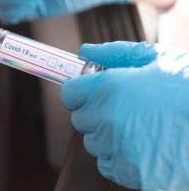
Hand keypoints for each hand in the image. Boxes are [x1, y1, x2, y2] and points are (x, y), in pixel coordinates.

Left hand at [61, 41, 188, 189]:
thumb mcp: (156, 59)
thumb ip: (114, 54)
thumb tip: (85, 51)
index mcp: (109, 89)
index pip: (69, 93)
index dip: (81, 91)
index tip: (93, 91)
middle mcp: (107, 120)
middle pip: (80, 119)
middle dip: (95, 112)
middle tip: (125, 107)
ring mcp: (117, 149)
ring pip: (94, 143)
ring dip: (107, 135)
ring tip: (140, 127)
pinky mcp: (130, 173)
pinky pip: (108, 164)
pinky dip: (119, 157)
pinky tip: (144, 145)